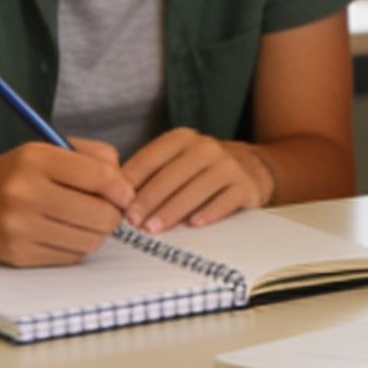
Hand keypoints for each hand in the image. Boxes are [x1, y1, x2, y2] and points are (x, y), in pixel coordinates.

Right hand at [0, 140, 134, 264]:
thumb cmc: (16, 174)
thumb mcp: (48, 150)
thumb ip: (92, 156)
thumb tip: (125, 185)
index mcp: (36, 159)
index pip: (100, 177)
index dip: (122, 189)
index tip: (125, 194)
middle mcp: (26, 193)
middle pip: (100, 214)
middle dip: (113, 214)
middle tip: (109, 210)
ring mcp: (21, 227)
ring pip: (90, 241)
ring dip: (97, 233)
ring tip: (85, 221)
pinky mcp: (20, 254)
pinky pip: (71, 257)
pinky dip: (77, 247)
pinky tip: (65, 233)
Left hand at [123, 127, 269, 231]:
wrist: (252, 167)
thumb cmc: (201, 170)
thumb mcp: (177, 161)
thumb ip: (150, 174)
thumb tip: (116, 198)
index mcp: (183, 139)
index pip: (152, 157)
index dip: (133, 180)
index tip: (117, 202)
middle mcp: (207, 147)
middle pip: (173, 174)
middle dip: (150, 199)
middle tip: (132, 221)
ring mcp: (229, 165)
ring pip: (197, 188)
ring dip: (172, 209)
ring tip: (154, 228)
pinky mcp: (246, 186)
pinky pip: (225, 200)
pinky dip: (209, 212)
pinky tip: (193, 225)